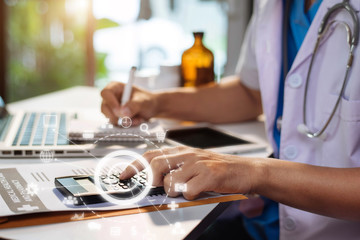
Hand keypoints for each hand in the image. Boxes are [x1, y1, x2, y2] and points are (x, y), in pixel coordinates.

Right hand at [101, 82, 158, 124]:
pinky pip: (116, 124)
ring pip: (110, 117)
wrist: (151, 108)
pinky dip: (127, 125)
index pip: (106, 93)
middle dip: (116, 116)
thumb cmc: (147, 100)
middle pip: (105, 108)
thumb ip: (134, 105)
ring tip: (138, 119)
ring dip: (124, 121)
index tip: (119, 111)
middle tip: (128, 120)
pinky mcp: (115, 117)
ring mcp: (112, 108)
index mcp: (115, 87)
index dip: (110, 103)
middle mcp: (111, 97)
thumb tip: (123, 112)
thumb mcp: (143, 101)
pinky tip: (136, 121)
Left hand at [120, 146, 258, 199]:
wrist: (245, 169)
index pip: (150, 155)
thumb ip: (174, 165)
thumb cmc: (218, 168)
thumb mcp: (193, 161)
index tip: (122, 175)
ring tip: (189, 188)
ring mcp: (198, 164)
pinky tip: (201, 190)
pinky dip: (191, 196)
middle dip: (154, 181)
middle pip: (156, 166)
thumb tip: (152, 177)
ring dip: (175, 191)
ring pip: (171, 182)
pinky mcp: (209, 175)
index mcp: (181, 151)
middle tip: (162, 186)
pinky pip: (188, 191)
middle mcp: (187, 155)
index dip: (134, 166)